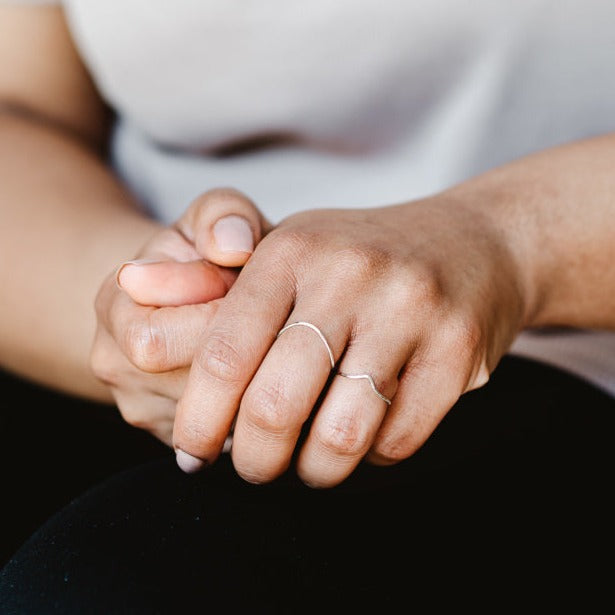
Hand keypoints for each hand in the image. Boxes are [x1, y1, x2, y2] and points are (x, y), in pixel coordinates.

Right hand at [90, 188, 269, 445]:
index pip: (160, 340)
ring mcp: (139, 406)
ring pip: (211, 418)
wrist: (178, 297)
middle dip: (242, 354)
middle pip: (189, 386)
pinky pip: (220, 436)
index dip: (220, 316)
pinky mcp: (167, 433)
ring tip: (267, 345)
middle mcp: (114, 364)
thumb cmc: (203, 256)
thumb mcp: (213, 217)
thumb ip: (225, 215)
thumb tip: (234, 246)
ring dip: (251, 382)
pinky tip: (262, 376)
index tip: (247, 292)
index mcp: (115, 305)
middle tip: (268, 324)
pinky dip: (249, 408)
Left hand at [172, 195, 529, 485]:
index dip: (198, 419)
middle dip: (252, 460)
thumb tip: (129, 290)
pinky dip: (372, 458)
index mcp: (292, 253)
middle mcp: (349, 276)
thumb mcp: (289, 249)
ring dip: (314, 471)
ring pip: (340, 435)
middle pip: (275, 405)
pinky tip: (362, 442)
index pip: (223, 353)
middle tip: (250, 469)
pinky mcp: (459, 350)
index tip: (191, 454)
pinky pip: (399, 438)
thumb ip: (211, 278)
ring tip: (305, 467)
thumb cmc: (362, 257)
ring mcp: (410, 312)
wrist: (474, 242)